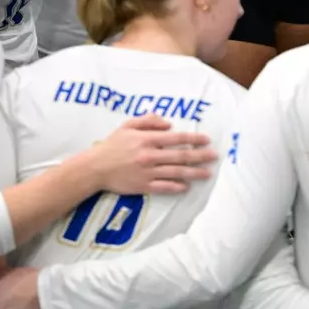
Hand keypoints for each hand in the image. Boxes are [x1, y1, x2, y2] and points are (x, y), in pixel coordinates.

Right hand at [88, 115, 218, 195]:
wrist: (95, 168)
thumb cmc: (112, 145)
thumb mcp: (128, 126)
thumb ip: (148, 121)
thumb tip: (168, 124)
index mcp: (148, 139)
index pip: (177, 138)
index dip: (194, 139)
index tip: (206, 140)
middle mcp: (150, 155)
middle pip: (181, 156)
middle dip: (200, 156)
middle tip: (214, 156)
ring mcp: (147, 172)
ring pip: (176, 173)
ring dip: (194, 173)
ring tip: (207, 173)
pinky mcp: (143, 186)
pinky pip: (164, 187)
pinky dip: (176, 187)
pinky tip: (186, 187)